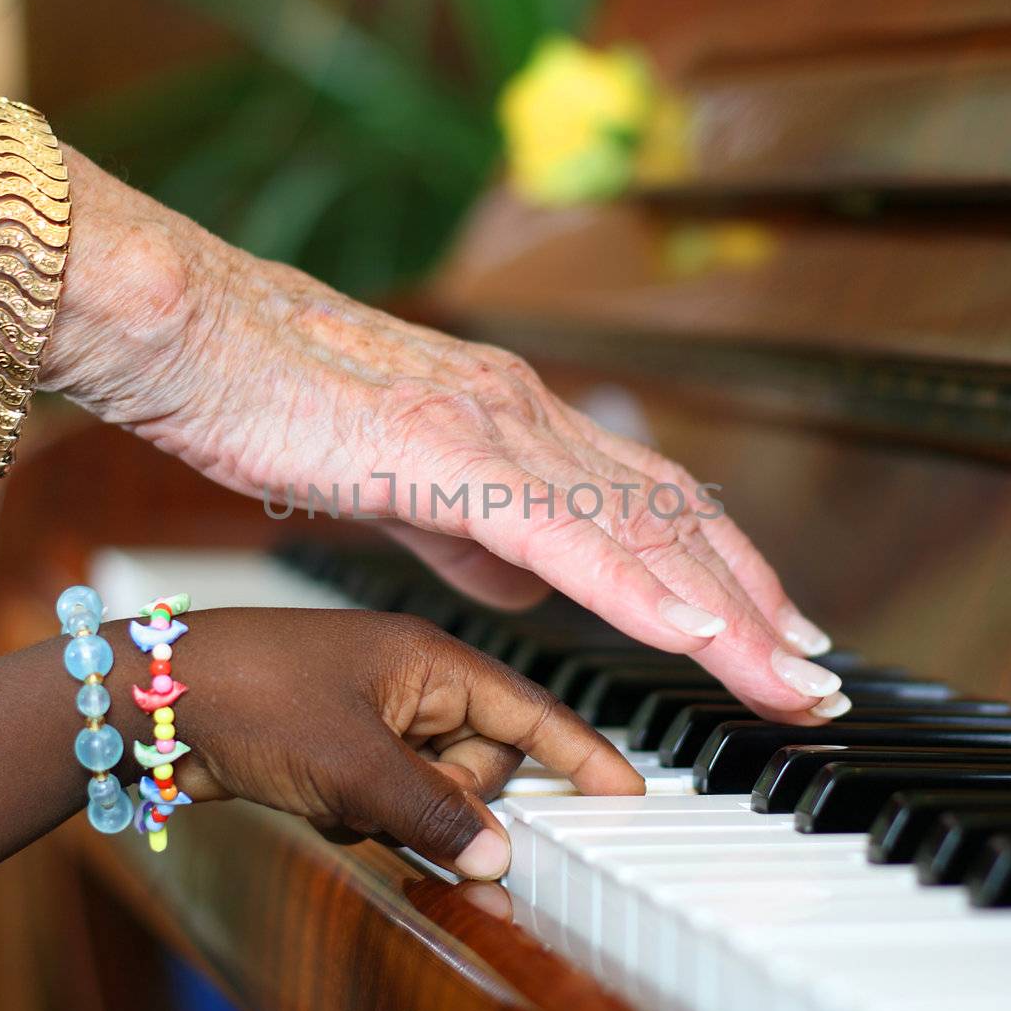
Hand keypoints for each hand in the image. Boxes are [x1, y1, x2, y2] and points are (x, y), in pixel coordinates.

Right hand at [44, 150, 843, 723]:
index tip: (769, 634)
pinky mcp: (452, 450)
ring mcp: (498, 427)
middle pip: (672, 516)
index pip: (647, 504)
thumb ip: (475, 527)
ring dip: (725, 610)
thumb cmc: (278, 400)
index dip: (721, 571)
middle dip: (754, 603)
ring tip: (786, 676)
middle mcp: (530, 416)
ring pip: (642, 527)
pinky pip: (567, 532)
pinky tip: (696, 633)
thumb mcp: (400, 479)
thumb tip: (530, 576)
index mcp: (516, 424)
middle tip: (813, 675)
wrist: (197, 334)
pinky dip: (642, 587)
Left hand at [159, 608, 642, 877]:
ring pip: (433, 792)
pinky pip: (388, 802)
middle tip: (402, 810)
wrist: (149, 700)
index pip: (532, 710)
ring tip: (344, 804)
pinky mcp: (339, 749)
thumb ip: (437, 815)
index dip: (583, 755)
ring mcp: (374, 717)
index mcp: (433, 659)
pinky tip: (320, 808)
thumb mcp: (355, 764)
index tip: (628, 796)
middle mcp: (412, 683)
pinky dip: (365, 819)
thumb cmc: (253, 696)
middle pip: (483, 765)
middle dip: (455, 804)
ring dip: (401, 818)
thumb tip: (500, 858)